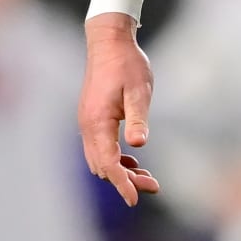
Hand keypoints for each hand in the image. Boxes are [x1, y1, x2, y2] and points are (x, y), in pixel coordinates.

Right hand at [78, 15, 161, 205]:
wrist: (109, 41)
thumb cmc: (126, 63)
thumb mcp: (139, 89)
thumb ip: (138, 117)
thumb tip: (139, 144)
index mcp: (97, 122)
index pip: (108, 163)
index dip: (122, 183)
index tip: (135, 199)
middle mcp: (88, 126)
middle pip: (103, 166)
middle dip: (125, 180)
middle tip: (153, 185)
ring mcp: (88, 123)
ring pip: (100, 159)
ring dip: (121, 171)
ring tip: (147, 178)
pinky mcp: (93, 118)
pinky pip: (100, 148)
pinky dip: (115, 159)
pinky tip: (133, 161)